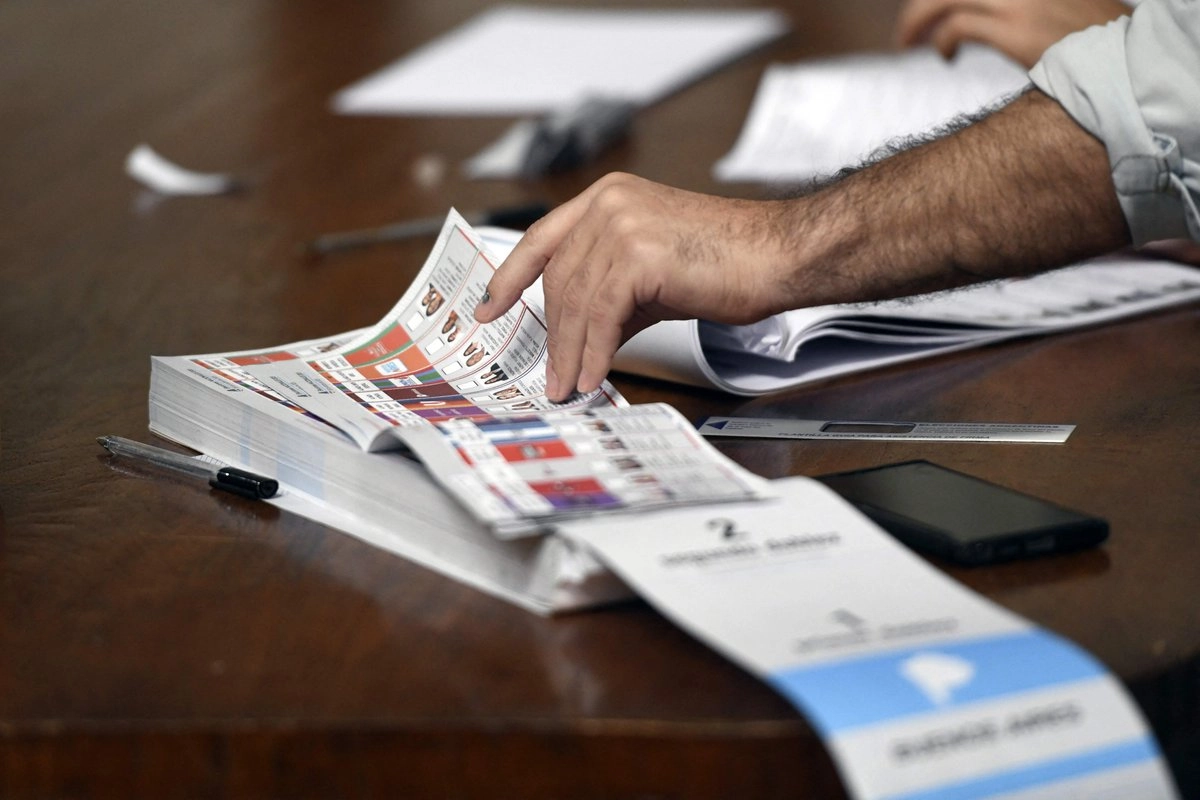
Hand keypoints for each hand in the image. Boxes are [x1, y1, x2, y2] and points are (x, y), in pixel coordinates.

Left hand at [473, 173, 791, 400]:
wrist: (777, 256)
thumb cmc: (728, 261)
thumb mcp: (652, 274)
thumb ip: (609, 295)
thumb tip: (579, 337)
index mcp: (608, 198)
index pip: (541, 240)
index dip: (509, 278)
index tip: (489, 308)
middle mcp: (609, 203)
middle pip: (558, 280)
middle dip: (552, 336)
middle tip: (552, 375)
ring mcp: (622, 224)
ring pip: (575, 303)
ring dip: (570, 353)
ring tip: (570, 385)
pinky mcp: (638, 255)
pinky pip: (600, 316)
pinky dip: (592, 353)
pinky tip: (593, 375)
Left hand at [895, 0, 1127, 67]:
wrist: (1122, 56)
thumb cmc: (1090, 34)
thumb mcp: (1052, 3)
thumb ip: (1020, 3)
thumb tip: (991, 13)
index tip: (930, 11)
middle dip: (920, 6)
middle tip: (907, 32)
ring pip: (944, 0)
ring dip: (919, 21)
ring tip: (911, 43)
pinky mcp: (1014, 28)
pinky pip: (957, 28)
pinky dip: (943, 42)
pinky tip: (946, 57)